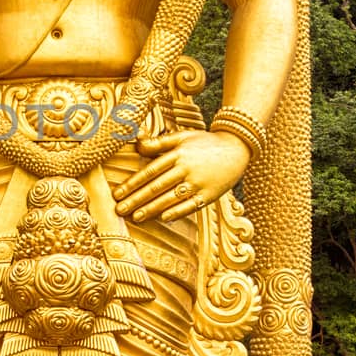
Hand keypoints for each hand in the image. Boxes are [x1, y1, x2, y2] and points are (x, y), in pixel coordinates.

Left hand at [112, 129, 250, 221]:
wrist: (237, 148)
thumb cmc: (205, 142)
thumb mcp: (182, 136)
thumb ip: (159, 142)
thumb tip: (137, 143)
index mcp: (177, 154)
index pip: (150, 171)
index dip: (132, 184)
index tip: (117, 194)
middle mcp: (186, 168)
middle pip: (157, 187)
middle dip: (136, 200)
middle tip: (119, 210)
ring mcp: (199, 182)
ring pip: (171, 198)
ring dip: (152, 209)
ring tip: (136, 217)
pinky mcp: (210, 194)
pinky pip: (191, 205)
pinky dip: (177, 212)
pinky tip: (163, 218)